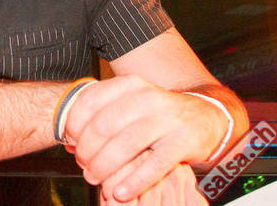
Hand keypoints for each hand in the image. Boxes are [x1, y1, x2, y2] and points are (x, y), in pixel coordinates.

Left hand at [64, 75, 226, 200]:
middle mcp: (146, 98)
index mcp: (129, 85)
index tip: (71, 142)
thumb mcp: (130, 104)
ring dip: (104, 167)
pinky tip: (120, 191)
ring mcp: (166, 119)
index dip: (74, 125)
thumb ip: (100, 116)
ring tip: (96, 179)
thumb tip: (70, 142)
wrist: (206, 116)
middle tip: (83, 165)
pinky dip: (133, 182)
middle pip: (103, 126)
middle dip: (87, 151)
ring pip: (125, 146)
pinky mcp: (182, 142)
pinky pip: (153, 166)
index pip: (89, 102)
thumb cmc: (157, 113)